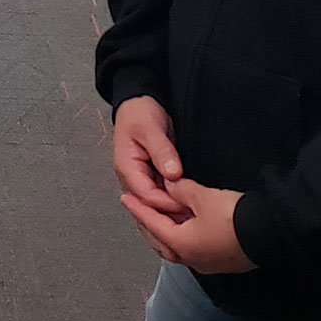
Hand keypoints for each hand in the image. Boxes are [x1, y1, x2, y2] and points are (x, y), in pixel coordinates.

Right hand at [112, 96, 186, 214]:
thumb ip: (162, 151)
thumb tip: (173, 174)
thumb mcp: (150, 128)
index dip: (168, 203)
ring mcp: (141, 178)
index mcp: (126, 167)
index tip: (189, 204)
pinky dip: (173, 201)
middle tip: (194, 217)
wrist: (137, 103)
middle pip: (149, 206)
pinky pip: (161, 196)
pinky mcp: (150, 177)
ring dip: (172, 210)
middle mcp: (131, 177)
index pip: (147, 196)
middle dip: (170, 213)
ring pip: (155, 205)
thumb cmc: (138, 112)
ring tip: (194, 214)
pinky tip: (188, 205)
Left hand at [121, 177, 255, 274]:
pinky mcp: (222, 263)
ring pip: (176, 249)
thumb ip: (181, 190)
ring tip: (159, 216)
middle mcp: (191, 259)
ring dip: (165, 233)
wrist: (271, 233)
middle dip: (148, 225)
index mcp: (181, 244)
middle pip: (160, 242)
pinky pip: (192, 251)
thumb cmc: (234, 216)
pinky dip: (181, 238)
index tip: (124, 198)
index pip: (152, 224)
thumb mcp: (202, 196)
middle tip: (139, 209)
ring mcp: (207, 264)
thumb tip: (169, 185)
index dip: (138, 209)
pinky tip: (184, 227)